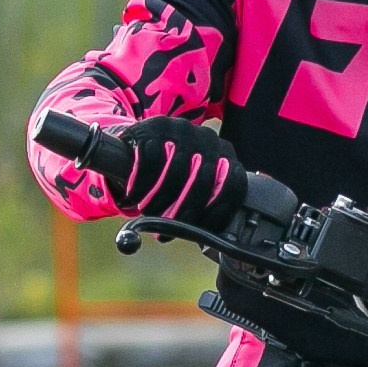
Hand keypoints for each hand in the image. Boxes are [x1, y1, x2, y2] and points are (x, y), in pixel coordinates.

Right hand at [106, 118, 247, 229]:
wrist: (139, 143)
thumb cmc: (170, 173)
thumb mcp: (192, 185)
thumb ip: (204, 205)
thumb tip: (206, 240)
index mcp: (225, 155)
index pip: (233, 185)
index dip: (217, 213)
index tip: (199, 231)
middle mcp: (208, 138)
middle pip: (202, 181)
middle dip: (182, 211)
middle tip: (166, 228)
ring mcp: (182, 129)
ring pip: (175, 172)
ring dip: (158, 200)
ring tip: (147, 212)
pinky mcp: (155, 126)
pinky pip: (150, 160)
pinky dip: (140, 184)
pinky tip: (134, 194)